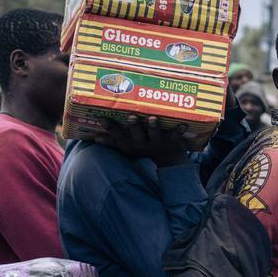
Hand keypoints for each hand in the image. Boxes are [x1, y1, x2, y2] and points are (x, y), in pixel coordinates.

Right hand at [90, 116, 207, 165]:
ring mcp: (157, 142)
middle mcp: (143, 143)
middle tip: (131, 116)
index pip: (117, 135)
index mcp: (131, 144)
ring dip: (154, 127)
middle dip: (134, 126)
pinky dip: (179, 131)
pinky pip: (176, 136)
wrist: (168, 161)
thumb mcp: (126, 148)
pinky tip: (183, 124)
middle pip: (136, 134)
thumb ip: (111, 141)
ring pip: (154, 134)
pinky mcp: (172, 142)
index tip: (102, 118)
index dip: (110, 128)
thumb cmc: (143, 149)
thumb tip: (94, 136)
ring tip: (152, 118)